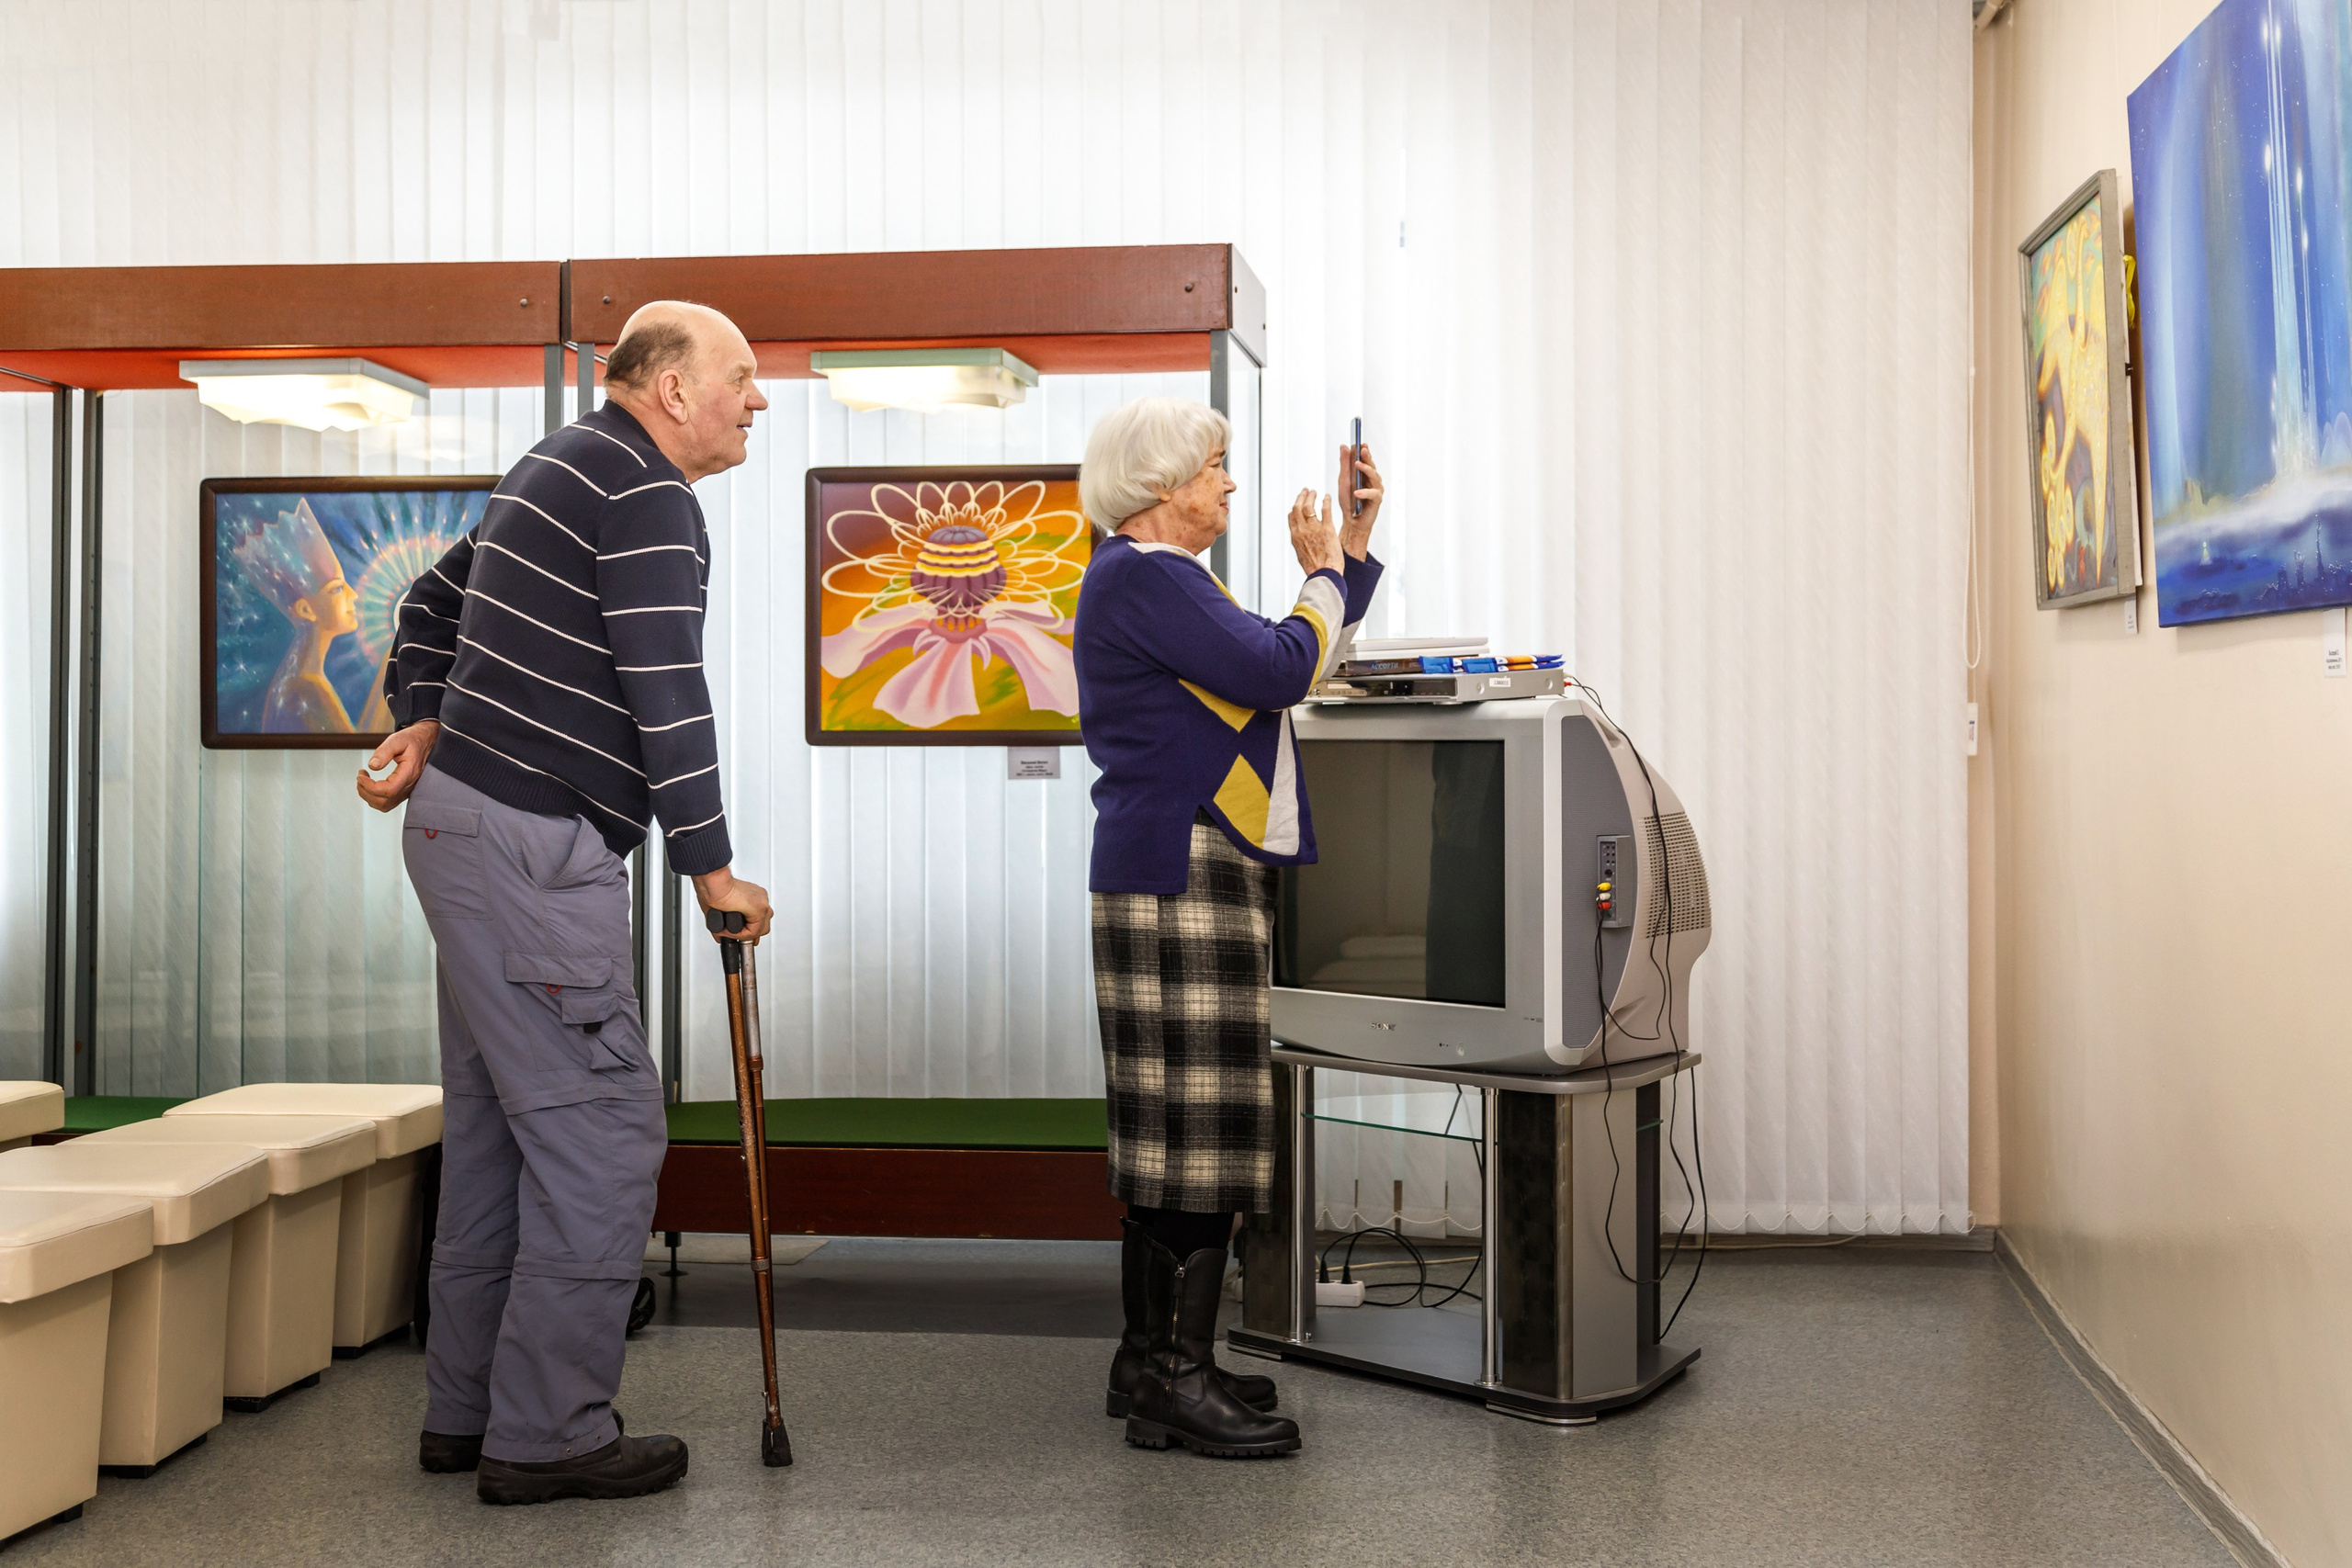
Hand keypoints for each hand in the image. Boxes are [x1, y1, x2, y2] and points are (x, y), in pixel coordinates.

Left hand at [357, 721, 438, 812]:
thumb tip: (372, 766)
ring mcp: (407, 790)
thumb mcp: (397, 740)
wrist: (424, 741)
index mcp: (409, 772)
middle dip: (366, 791)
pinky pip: (387, 803)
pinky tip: (370, 785)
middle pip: (384, 801)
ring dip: (368, 796)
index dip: (370, 786)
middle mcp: (409, 785)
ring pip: (384, 805)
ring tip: (363, 781)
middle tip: (360, 777)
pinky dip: (374, 798)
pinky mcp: (403, 791)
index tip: (361, 775)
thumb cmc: (411, 740)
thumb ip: (384, 752)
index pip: (389, 790)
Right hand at [694, 866, 773, 943]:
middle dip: (750, 934)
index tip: (740, 935)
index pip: (759, 917)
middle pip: (763, 924)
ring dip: (743, 935)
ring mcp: (761, 903)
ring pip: (760, 929)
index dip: (749, 930)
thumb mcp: (720, 909)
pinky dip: (741, 935)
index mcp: (753, 895)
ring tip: (729, 932)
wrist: (713, 883)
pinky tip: (729, 931)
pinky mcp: (760, 909)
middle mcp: (760, 898)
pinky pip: (753, 931)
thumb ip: (723, 923)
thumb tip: (719, 936)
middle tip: (736, 936)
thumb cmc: (712, 888)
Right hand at [1286, 487, 1342, 578]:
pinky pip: (1325, 509)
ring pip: (1309, 506)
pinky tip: (1327, 497)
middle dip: (1301, 497)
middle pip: (1298, 507)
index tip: (1298, 504)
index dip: (1294, 508)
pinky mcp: (1327, 528)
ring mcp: (1314, 528)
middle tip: (1305, 491)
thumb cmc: (1315, 569)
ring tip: (1314, 492)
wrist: (1324, 574)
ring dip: (1311, 496)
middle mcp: (1302, 530)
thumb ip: (1300, 545)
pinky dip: (1326, 501)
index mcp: (1295, 537)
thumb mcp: (1302, 556)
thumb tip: (1300, 542)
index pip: (1292, 517)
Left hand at [1339, 441, 1382, 559]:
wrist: (1352, 522)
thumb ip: (1344, 464)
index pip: (1365, 459)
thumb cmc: (1349, 502)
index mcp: (1364, 473)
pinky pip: (1373, 494)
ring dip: (1366, 470)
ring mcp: (1376, 489)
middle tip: (1362, 449)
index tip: (1359, 442)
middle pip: (1371, 465)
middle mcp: (1372, 480)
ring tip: (1357, 465)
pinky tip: (1356, 492)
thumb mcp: (1343, 481)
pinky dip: (1364, 492)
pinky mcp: (1377, 500)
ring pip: (1374, 476)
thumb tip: (1344, 446)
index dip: (1363, 450)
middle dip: (1367, 456)